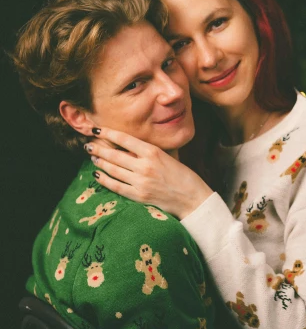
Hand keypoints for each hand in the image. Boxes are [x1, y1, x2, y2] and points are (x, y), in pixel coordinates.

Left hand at [87, 127, 212, 218]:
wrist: (193, 199)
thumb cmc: (184, 176)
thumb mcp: (169, 156)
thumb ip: (150, 151)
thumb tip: (131, 145)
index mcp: (153, 152)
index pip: (124, 139)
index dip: (108, 134)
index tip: (97, 130)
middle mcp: (145, 165)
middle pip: (114, 154)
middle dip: (99, 148)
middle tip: (88, 144)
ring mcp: (141, 182)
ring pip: (113, 170)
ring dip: (100, 162)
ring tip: (93, 157)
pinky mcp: (139, 196)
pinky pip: (116, 186)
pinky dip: (105, 180)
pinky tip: (97, 175)